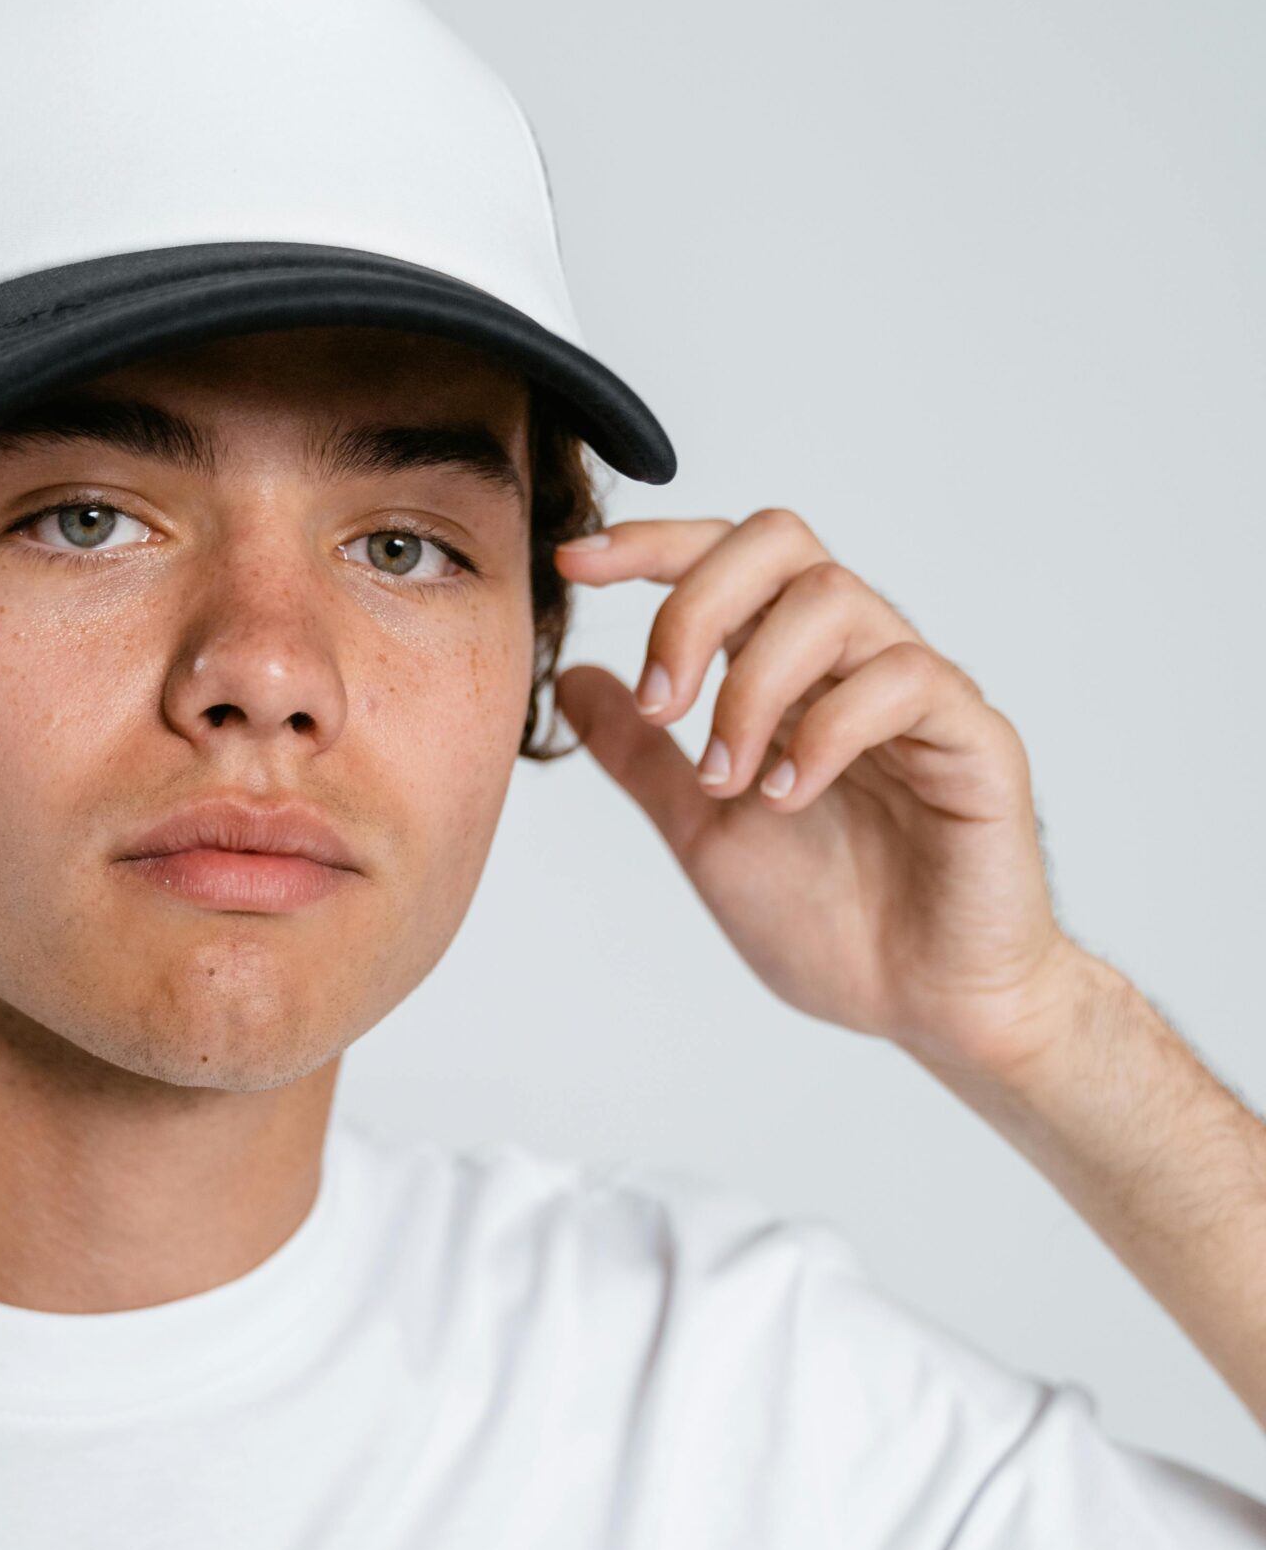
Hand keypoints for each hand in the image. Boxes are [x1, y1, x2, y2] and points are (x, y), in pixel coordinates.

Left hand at [552, 507, 1080, 1077]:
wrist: (921, 1007)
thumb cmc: (832, 918)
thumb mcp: (704, 829)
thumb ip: (643, 755)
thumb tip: (573, 677)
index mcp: (793, 669)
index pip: (727, 559)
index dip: (651, 545)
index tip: (574, 565)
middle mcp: (856, 660)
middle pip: (780, 542)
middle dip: (696, 605)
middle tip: (662, 706)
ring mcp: (921, 692)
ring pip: (834, 600)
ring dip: (752, 686)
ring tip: (729, 780)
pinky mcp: (976, 739)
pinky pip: (904, 680)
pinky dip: (825, 731)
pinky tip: (789, 797)